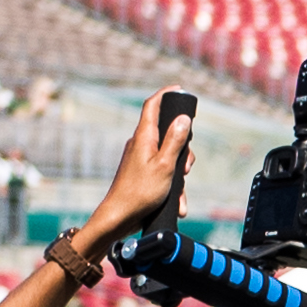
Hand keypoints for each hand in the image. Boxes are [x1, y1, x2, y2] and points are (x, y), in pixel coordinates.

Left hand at [59, 95, 200, 277]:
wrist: (119, 217)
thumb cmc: (139, 192)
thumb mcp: (165, 165)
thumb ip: (175, 140)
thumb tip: (183, 119)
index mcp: (144, 137)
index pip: (153, 104)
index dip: (166, 93)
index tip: (179, 89)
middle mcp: (140, 144)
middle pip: (167, 132)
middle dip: (183, 146)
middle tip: (187, 165)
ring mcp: (140, 158)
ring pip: (168, 154)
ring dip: (179, 171)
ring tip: (180, 188)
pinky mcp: (141, 172)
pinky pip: (162, 170)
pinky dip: (171, 183)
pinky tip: (176, 201)